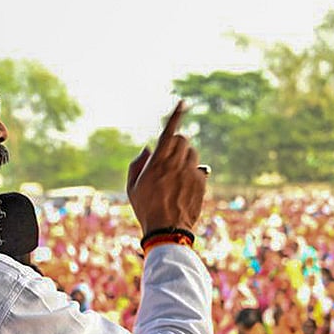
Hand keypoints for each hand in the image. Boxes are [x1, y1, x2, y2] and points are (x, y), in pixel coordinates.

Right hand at [127, 102, 206, 234]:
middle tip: (169, 156)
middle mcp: (176, 165)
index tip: (183, 102)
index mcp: (158, 163)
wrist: (167, 230)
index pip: (169, 133)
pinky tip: (184, 186)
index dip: (176, 115)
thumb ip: (137, 164)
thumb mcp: (132, 187)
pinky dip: (192, 172)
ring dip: (185, 156)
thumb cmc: (146, 208)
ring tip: (177, 173)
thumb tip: (148, 148)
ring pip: (193, 152)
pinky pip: (199, 168)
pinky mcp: (201, 183)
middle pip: (183, 140)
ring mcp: (191, 173)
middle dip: (176, 143)